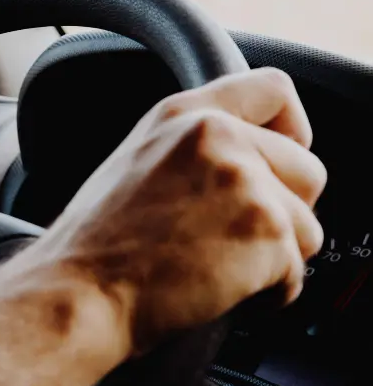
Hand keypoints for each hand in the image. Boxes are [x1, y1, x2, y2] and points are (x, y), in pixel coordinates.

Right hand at [28, 68, 326, 353]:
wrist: (77, 295)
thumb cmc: (94, 250)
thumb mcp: (135, 166)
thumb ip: (194, 151)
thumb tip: (248, 169)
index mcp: (181, 115)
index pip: (273, 89)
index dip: (292, 130)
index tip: (282, 161)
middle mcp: (217, 136)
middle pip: (307, 169)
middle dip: (284, 214)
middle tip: (230, 240)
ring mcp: (245, 180)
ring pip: (307, 228)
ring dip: (274, 260)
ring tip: (214, 270)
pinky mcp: (266, 230)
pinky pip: (297, 274)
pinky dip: (266, 296)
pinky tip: (215, 292)